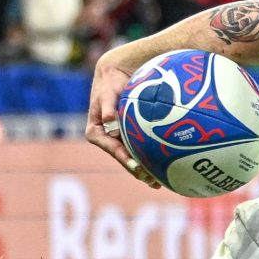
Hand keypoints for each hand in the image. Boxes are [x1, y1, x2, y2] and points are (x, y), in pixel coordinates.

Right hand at [84, 56, 158, 187]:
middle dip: (137, 171)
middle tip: (151, 180)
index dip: (124, 158)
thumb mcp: (106, 92)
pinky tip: (162, 169)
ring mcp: (116, 140)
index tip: (136, 166)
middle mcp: (106, 140)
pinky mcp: (126, 138)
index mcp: (95, 133)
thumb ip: (107, 106)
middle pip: (122, 158)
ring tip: (158, 183)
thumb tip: (108, 120)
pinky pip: (137, 151)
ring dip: (144, 170)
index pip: (111, 148)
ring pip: (131, 158)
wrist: (115, 76)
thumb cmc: (110, 83)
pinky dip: (148, 159)